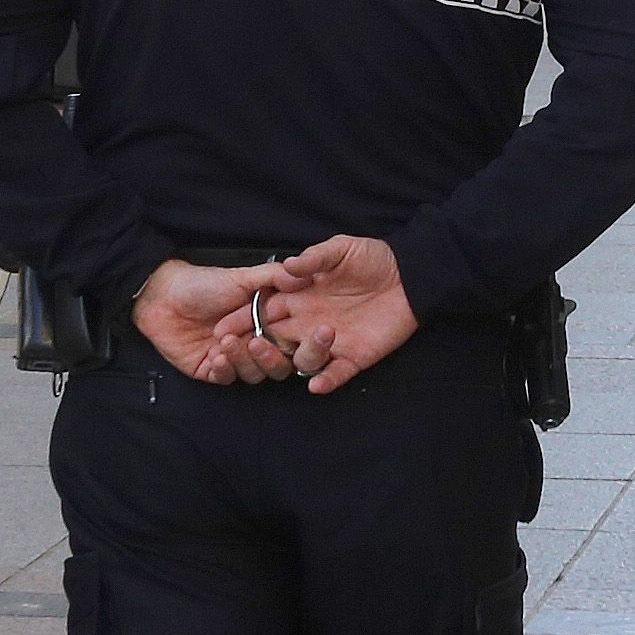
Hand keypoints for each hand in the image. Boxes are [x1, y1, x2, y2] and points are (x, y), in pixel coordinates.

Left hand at [131, 260, 293, 384]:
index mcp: (267, 324)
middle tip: (257, 342)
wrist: (163, 295)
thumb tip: (304, 275)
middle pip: (278, 366)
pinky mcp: (212, 370)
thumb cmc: (202, 284)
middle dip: (271, 358)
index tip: (296, 339)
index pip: (293, 343)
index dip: (299, 344)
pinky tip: (218, 355)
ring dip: (243, 360)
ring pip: (253, 374)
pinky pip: (226, 378)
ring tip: (226, 340)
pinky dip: (225, 369)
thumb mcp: (243, 276)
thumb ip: (274, 276)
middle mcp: (254, 344)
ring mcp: (234, 359)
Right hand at [245, 233, 420, 395]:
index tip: (223, 328)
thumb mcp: (341, 249)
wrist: (411, 276)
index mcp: (300, 298)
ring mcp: (330, 342)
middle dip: (255, 346)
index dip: (243, 320)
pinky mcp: (354, 356)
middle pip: (274, 340)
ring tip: (286, 351)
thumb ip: (314, 258)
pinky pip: (336, 374)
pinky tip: (316, 385)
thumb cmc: (373, 258)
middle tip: (242, 347)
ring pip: (301, 359)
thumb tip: (286, 267)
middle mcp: (309, 322)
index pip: (264, 312)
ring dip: (290, 359)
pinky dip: (326, 381)